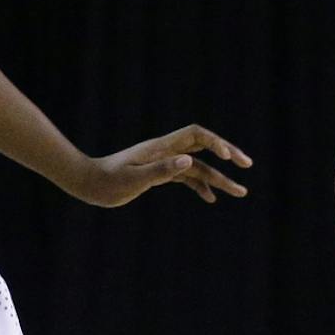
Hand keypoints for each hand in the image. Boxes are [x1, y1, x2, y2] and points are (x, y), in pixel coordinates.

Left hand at [73, 125, 250, 206]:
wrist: (88, 184)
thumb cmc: (107, 181)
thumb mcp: (134, 178)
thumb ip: (161, 170)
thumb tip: (189, 162)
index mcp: (162, 147)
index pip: (196, 136)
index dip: (215, 142)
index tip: (228, 157)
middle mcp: (167, 152)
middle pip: (205, 146)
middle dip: (228, 154)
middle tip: (247, 165)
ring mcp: (165, 163)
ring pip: (200, 167)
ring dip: (220, 178)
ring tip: (241, 192)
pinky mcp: (160, 174)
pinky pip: (187, 178)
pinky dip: (201, 187)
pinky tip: (212, 199)